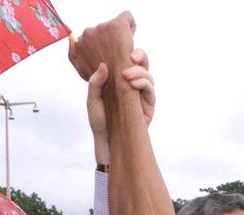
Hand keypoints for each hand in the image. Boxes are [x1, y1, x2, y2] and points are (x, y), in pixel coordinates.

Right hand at [69, 11, 135, 81]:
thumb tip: (71, 35)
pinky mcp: (116, 25)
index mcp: (80, 41)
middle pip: (104, 28)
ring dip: (119, 36)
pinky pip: (127, 18)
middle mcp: (88, 33)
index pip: (92, 33)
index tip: (108, 53)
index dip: (103, 42)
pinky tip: (130, 42)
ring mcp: (101, 28)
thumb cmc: (101, 80)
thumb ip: (73, 53)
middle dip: (110, 39)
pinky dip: (131, 27)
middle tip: (116, 55)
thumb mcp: (81, 68)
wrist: (118, 85)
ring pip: (115, 25)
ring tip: (123, 52)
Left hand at [88, 48, 154, 162]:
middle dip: (139, 55)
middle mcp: (133, 82)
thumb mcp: (92, 100)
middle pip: (142, 62)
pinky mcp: (148, 104)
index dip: (129, 49)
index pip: (127, 58)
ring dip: (139, 72)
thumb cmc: (99, 120)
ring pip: (148, 74)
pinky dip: (144, 83)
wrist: (106, 140)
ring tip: (127, 76)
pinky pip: (150, 89)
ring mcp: (142, 92)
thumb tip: (102, 65)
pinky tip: (134, 84)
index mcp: (119, 77)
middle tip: (131, 56)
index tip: (124, 45)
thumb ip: (95, 83)